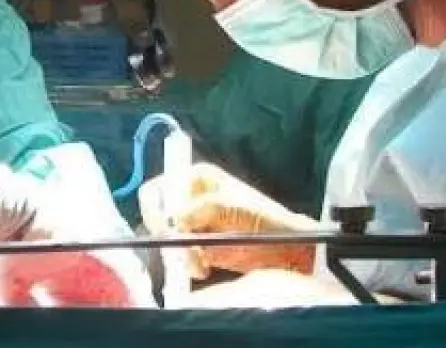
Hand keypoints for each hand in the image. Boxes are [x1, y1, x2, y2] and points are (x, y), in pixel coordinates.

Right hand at [139, 162, 318, 276]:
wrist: (288, 251)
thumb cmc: (268, 222)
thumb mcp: (238, 209)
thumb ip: (205, 208)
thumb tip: (174, 219)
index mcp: (197, 178)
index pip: (159, 190)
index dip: (157, 210)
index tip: (167, 229)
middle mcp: (189, 198)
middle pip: (157, 217)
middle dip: (168, 238)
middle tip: (185, 252)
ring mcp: (191, 224)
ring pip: (165, 241)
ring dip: (180, 255)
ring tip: (201, 264)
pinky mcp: (195, 247)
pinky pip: (177, 257)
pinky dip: (187, 265)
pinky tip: (204, 268)